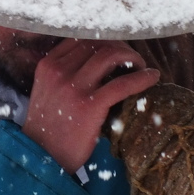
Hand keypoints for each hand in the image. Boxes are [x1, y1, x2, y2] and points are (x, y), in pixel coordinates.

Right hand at [22, 39, 159, 173]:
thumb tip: (95, 60)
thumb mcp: (46, 91)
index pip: (82, 37)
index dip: (104, 39)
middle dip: (121, 47)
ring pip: (111, 55)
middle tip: (132, 60)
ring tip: (141, 67)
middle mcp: (59, 71)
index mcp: (48, 65)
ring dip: (132, 57)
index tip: (116, 49)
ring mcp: (73, 88)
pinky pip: (123, 83)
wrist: (40, 157)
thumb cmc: (48, 127)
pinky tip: (153, 77)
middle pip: (99, 43)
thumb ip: (63, 73)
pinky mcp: (89, 106)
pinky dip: (142, 78)